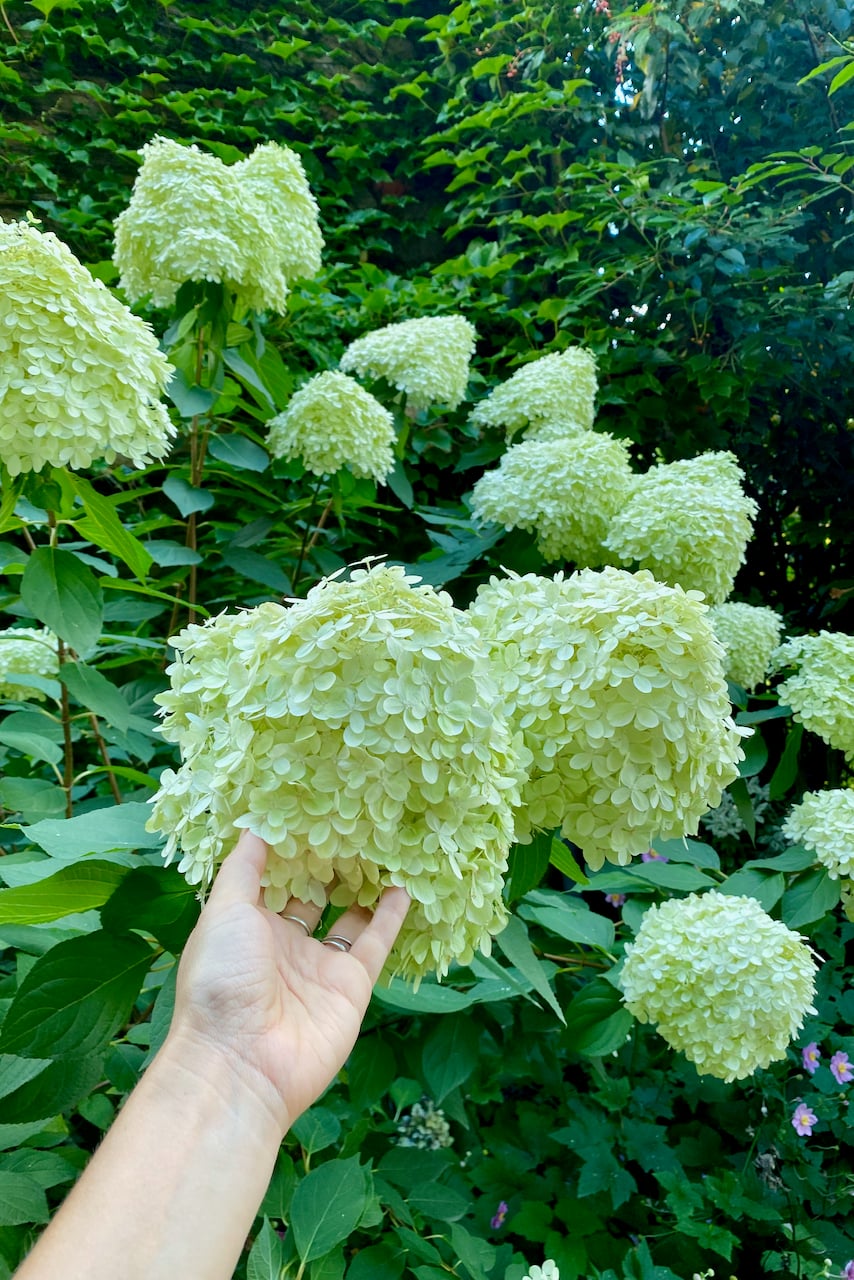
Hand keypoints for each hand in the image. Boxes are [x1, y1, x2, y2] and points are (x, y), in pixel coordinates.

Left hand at [166, 831, 409, 1133]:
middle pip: (312, 893)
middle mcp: (283, 943)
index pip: (271, 876)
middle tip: (354, 819)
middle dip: (329, 861)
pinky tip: (405, 884)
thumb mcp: (224, 911)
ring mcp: (319, 965)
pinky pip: (376, 942)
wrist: (242, 1064)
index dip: (289, 845)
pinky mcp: (352, 986)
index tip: (311, 807)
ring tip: (384, 845)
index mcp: (246, 924)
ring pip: (348, 915)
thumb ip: (245, 866)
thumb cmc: (221, 980)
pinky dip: (392, 915)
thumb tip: (256, 820)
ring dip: (363, 884)